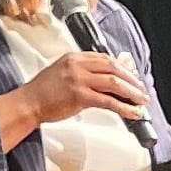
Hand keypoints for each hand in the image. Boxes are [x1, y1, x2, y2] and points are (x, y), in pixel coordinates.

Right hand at [17, 50, 145, 125]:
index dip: (122, 68)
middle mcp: (77, 65)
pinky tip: (132, 113)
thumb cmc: (42, 92)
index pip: (105, 58)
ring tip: (142, 101)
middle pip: (113, 68)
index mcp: (73, 57)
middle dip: (131, 79)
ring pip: (114, 83)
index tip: (131, 77)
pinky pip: (109, 101)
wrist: (28, 103)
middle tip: (141, 90)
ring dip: (132, 93)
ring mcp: (79, 80)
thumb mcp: (61, 73)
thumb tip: (103, 82)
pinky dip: (124, 107)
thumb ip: (80, 72)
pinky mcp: (80, 96)